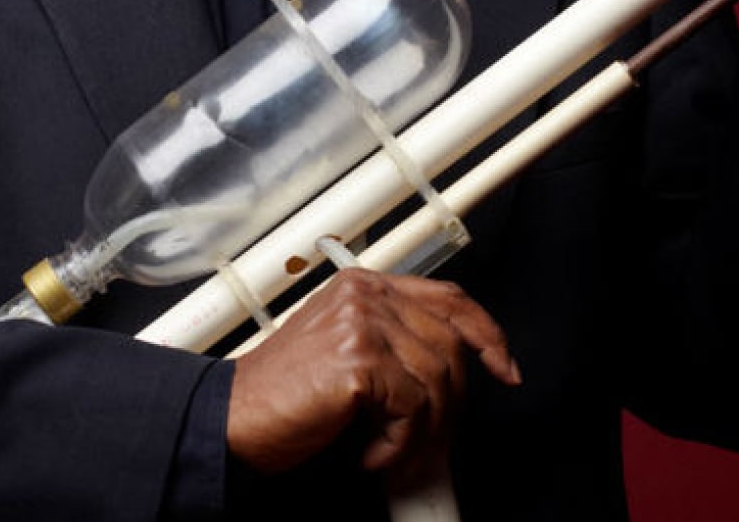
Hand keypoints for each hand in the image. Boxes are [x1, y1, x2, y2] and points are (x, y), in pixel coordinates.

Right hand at [225, 269, 520, 482]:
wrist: (234, 420)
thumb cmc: (284, 396)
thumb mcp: (344, 353)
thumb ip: (392, 342)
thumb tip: (454, 370)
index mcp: (364, 285)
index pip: (448, 297)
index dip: (486, 333)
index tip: (505, 367)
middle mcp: (365, 295)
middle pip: (450, 343)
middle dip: (451, 404)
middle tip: (424, 440)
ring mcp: (362, 323)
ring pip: (437, 380)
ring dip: (420, 432)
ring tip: (387, 451)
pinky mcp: (358, 359)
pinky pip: (413, 408)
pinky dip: (397, 445)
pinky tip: (369, 453)